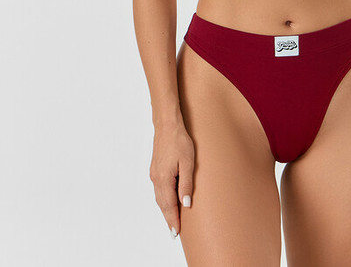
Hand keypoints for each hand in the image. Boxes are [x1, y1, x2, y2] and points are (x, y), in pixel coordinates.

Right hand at [149, 121, 194, 237]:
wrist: (167, 125)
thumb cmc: (179, 141)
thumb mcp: (188, 162)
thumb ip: (186, 184)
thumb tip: (186, 204)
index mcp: (163, 179)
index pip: (168, 205)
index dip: (173, 219)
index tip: (176, 233)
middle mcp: (156, 178)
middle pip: (162, 204)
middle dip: (168, 218)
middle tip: (174, 232)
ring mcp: (154, 173)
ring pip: (159, 197)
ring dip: (165, 209)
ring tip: (173, 220)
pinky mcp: (155, 169)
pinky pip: (159, 189)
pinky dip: (163, 199)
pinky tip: (169, 201)